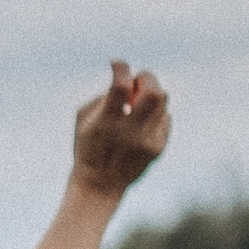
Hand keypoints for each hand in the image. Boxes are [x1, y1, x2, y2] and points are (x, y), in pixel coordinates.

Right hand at [70, 60, 169, 197]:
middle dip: (147, 77)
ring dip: (151, 93)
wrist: (99, 184)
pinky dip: (155, 113)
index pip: (121, 86)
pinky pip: (165, 117)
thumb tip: (129, 81)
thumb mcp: (83, 118)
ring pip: (163, 101)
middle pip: (154, 92)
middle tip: (138, 80)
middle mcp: (129, 132)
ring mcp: (146, 141)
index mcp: (105, 122)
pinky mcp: (158, 148)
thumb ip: (104, 95)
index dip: (121, 67)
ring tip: (138, 102)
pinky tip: (142, 123)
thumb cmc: (89, 145)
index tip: (115, 64)